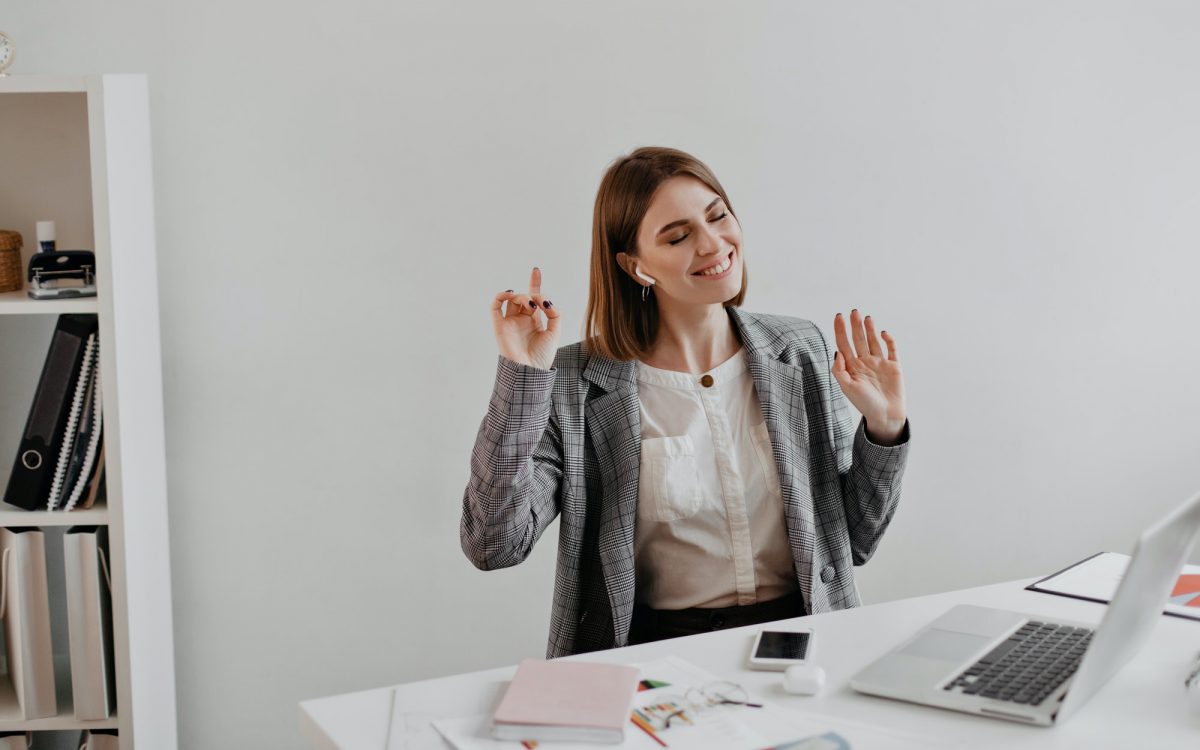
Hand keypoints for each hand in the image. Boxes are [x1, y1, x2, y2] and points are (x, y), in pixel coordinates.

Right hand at [492, 267, 560, 369]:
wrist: (530, 370)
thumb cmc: (542, 356)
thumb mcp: (555, 332)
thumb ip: (554, 313)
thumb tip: (545, 301)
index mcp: (534, 321)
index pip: (534, 298)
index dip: (534, 283)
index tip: (536, 270)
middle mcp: (521, 320)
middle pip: (525, 297)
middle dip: (533, 294)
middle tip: (540, 304)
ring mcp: (510, 322)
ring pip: (512, 300)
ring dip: (521, 296)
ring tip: (529, 304)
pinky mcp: (500, 326)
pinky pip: (495, 307)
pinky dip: (501, 296)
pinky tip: (510, 295)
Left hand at [832, 310, 906, 444]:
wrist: (885, 415)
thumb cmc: (864, 403)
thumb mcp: (847, 387)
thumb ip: (839, 370)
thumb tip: (837, 352)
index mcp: (852, 367)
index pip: (844, 344)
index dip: (840, 330)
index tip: (838, 316)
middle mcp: (865, 362)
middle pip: (858, 339)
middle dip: (855, 326)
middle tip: (853, 312)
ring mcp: (879, 363)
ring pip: (873, 341)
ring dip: (870, 329)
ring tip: (866, 317)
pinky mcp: (894, 366)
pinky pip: (891, 349)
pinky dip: (888, 340)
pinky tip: (883, 333)